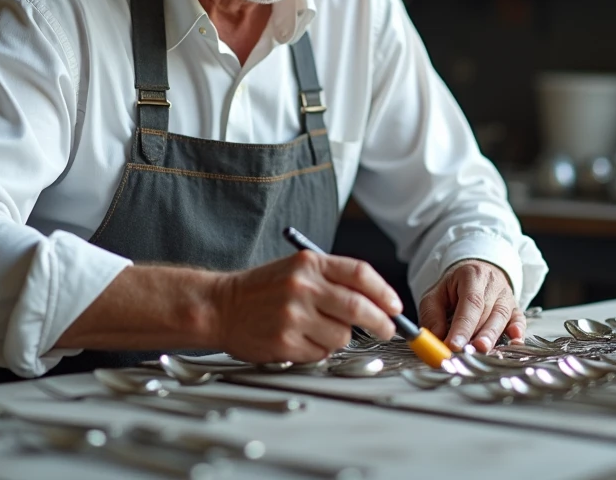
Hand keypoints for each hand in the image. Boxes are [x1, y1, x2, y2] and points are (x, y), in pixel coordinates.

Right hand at [213, 251, 400, 363]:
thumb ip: (334, 279)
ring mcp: (293, 315)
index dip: (384, 292)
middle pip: (358, 306)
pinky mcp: (285, 341)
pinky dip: (320, 349)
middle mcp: (302, 287)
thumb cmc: (262, 289)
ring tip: (320, 330)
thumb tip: (377, 301)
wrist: (220, 306)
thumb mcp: (297, 269)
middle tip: (387, 329)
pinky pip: (321, 352)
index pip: (360, 274)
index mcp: (309, 264)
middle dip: (380, 322)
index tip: (394, 306)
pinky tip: (302, 339)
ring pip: (342, 335)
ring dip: (341, 337)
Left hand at [418, 260, 523, 352]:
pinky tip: (515, 342)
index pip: (470, 302)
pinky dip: (518, 332)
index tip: (453, 345)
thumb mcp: (436, 294)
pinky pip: (519, 320)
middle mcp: (493, 284)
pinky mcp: (515, 309)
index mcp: (472, 275)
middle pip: (488, 311)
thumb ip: (432, 316)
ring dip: (492, 336)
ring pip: (502, 317)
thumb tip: (436, 340)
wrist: (476, 273)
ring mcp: (507, 296)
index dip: (462, 326)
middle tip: (468, 351)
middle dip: (478, 334)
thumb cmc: (453, 288)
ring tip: (482, 349)